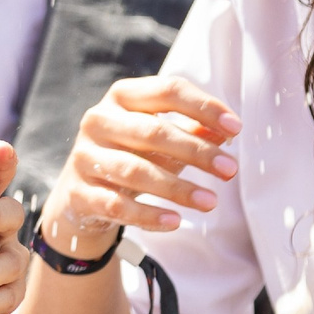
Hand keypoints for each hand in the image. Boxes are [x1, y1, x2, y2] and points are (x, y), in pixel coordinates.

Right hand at [42, 75, 241, 247]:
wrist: (80, 194)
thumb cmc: (129, 156)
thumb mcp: (161, 140)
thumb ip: (192, 131)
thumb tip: (228, 131)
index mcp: (122, 97)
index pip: (167, 91)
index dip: (203, 107)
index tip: (235, 128)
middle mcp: (99, 121)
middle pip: (152, 131)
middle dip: (196, 151)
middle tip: (230, 169)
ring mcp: (84, 157)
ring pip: (135, 171)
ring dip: (178, 188)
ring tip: (211, 202)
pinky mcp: (78, 193)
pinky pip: (116, 205)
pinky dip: (148, 215)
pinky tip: (175, 221)